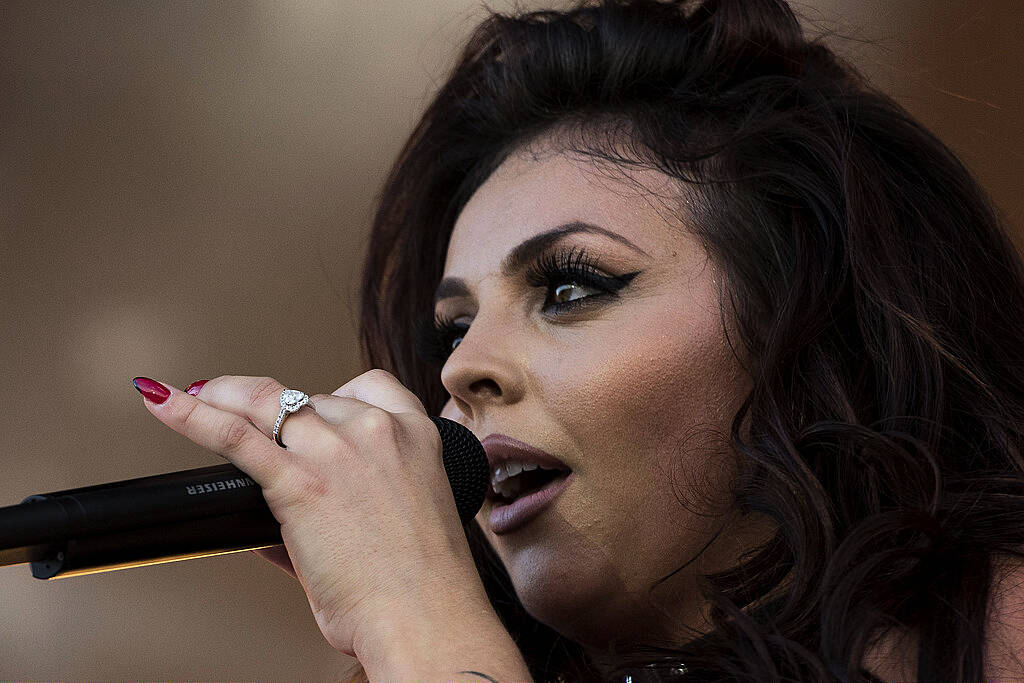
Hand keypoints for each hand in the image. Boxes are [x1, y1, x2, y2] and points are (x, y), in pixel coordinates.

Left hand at [132, 370, 484, 657]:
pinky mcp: (298, 482)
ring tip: (197, 394)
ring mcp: (337, 451)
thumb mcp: (402, 519)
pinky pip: (234, 435)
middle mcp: (376, 431)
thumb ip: (354, 503)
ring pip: (266, 401)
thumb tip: (282, 527)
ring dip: (226, 397)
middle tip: (239, 412)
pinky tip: (163, 401)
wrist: (428, 619)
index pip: (369, 386)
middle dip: (277, 412)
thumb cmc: (425, 585)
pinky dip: (190, 414)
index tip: (307, 405)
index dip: (331, 396)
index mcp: (416, 434)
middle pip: (310, 398)